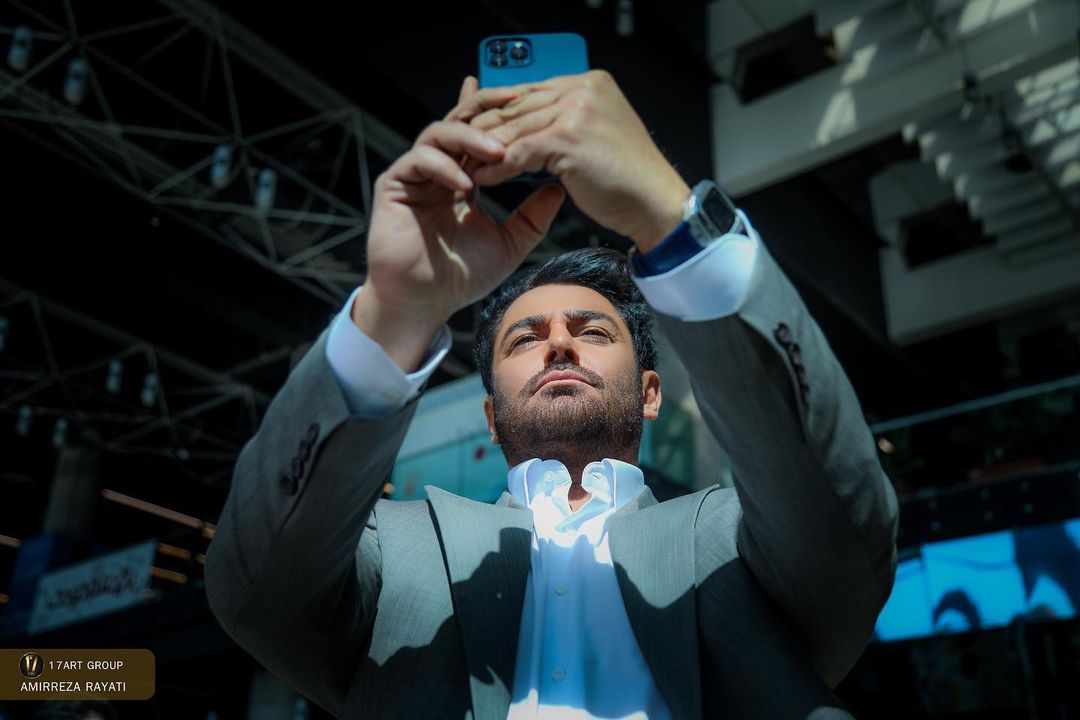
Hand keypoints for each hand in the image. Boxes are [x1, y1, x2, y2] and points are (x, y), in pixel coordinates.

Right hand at [355, 77, 566, 371]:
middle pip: (461, 121)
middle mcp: (438, 170)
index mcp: (463, 178)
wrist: (424, 302)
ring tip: (498, 152)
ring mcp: (415, 175)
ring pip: (440, 134)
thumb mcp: (508, 244)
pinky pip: (419, 160)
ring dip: (470, 139)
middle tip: (517, 98)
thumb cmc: (462, 277)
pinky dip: (444, 166)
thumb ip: (532, 217)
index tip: (531, 97)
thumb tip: (559, 190)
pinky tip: (466, 184)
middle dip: (487, 106)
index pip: (482, 135)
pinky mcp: (394, 185)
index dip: (502, 112)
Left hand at [461, 70, 689, 251]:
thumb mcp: (595, 137)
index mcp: (590, 83)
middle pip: (518, 106)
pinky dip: (497, 169)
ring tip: (463, 168)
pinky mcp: (568, 138)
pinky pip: (519, 152)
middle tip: (459, 148)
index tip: (474, 129)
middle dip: (485, 130)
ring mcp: (576, 110)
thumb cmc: (629, 179)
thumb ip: (565, 122)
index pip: (530, 90)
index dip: (499, 111)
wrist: (656, 203)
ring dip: (484, 151)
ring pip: (515, 129)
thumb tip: (525, 128)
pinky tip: (482, 180)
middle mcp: (583, 89)